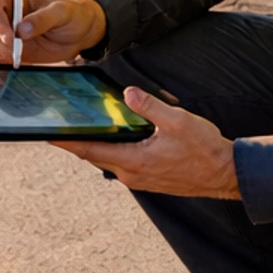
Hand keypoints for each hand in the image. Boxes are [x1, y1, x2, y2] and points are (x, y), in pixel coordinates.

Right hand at [0, 0, 106, 64]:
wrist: (77, 34)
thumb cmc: (70, 15)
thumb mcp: (62, 13)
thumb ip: (43, 18)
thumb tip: (21, 30)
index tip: (10, 36)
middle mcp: (4, 9)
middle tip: (16, 51)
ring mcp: (3, 28)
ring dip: (0, 50)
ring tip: (20, 55)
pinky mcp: (5, 46)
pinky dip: (2, 60)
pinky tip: (18, 60)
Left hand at [54, 87, 239, 199]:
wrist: (225, 174)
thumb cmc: (204, 150)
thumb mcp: (177, 121)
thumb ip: (149, 106)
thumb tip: (127, 94)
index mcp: (133, 161)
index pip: (89, 149)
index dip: (65, 141)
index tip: (46, 133)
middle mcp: (131, 174)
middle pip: (93, 155)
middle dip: (75, 141)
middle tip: (57, 127)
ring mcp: (139, 179)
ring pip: (107, 159)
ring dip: (93, 145)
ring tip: (81, 129)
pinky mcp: (148, 178)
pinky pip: (121, 163)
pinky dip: (111, 150)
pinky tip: (113, 137)